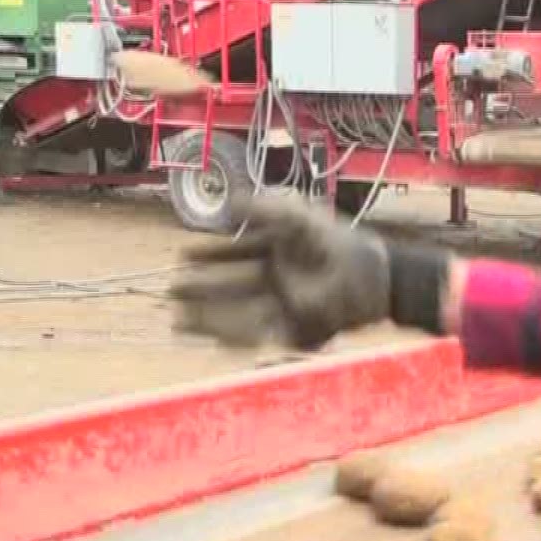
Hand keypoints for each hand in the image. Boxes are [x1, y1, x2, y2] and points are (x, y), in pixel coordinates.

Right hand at [168, 194, 390, 350]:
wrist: (368, 277)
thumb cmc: (335, 243)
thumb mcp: (298, 217)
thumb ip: (264, 207)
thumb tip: (231, 202)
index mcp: (278, 251)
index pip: (237, 252)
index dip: (210, 255)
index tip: (184, 256)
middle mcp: (277, 279)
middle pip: (230, 287)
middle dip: (200, 290)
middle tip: (171, 291)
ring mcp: (284, 306)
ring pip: (236, 314)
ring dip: (207, 319)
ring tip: (178, 321)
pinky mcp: (292, 330)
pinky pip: (255, 337)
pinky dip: (232, 338)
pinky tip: (211, 338)